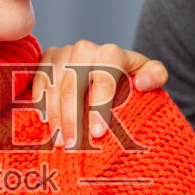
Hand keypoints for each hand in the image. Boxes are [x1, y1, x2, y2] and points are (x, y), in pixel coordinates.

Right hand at [34, 40, 167, 146]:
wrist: (111, 64)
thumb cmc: (131, 76)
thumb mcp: (151, 74)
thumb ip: (156, 75)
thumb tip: (142, 83)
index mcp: (112, 52)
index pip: (103, 78)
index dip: (99, 107)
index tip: (98, 134)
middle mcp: (85, 48)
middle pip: (73, 84)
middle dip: (72, 118)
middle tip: (74, 146)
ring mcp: (64, 52)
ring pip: (54, 85)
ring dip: (55, 116)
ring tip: (59, 141)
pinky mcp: (48, 58)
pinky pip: (39, 79)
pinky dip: (40, 101)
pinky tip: (45, 122)